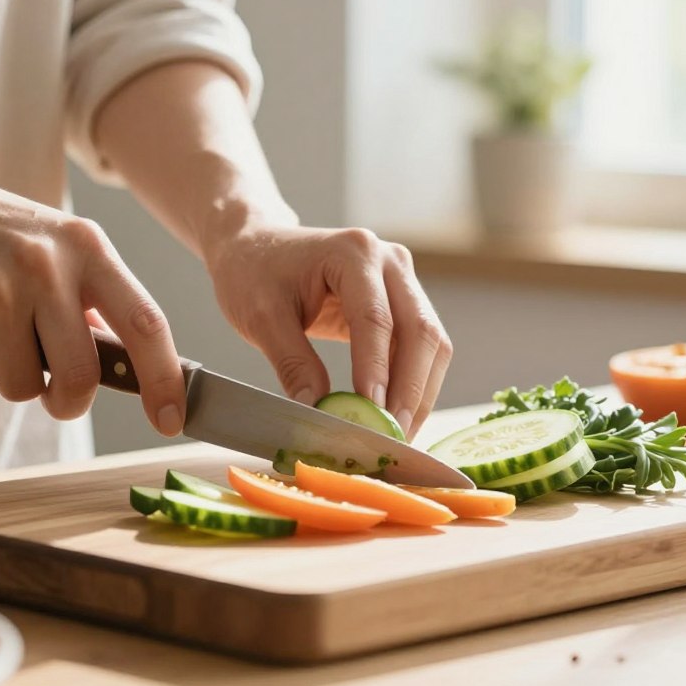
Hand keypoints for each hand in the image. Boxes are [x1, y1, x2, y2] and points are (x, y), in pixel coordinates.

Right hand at [0, 148, 186, 435]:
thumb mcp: (54, 244)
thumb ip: (90, 297)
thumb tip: (126, 359)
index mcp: (87, 247)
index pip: (145, 323)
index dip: (164, 379)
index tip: (171, 418)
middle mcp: (48, 266)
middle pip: (81, 375)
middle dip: (69, 402)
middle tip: (57, 395)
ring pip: (24, 385)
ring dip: (11, 377)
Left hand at [205, 225, 452, 437]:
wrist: (258, 246)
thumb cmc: (255, 273)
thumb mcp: (261, 317)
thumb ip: (292, 363)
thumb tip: (318, 410)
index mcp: (353, 252)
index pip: (375, 319)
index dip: (377, 370)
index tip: (374, 415)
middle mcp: (389, 261)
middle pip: (419, 330)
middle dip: (411, 390)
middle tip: (394, 438)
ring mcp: (402, 279)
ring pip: (431, 342)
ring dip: (420, 392)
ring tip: (398, 436)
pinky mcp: (403, 301)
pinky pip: (421, 346)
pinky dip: (414, 384)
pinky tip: (397, 416)